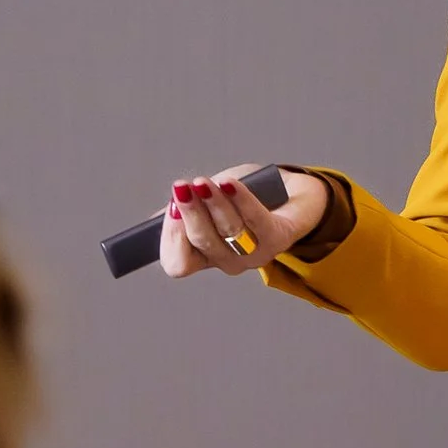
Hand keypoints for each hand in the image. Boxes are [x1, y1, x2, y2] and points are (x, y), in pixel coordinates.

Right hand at [159, 162, 328, 278]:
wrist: (288, 197)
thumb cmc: (243, 201)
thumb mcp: (208, 203)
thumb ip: (186, 209)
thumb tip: (159, 216)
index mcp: (205, 258)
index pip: (178, 264)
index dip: (171, 239)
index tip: (170, 209)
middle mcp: (228, 262)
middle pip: (203, 242)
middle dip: (191, 212)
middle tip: (181, 187)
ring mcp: (255, 254)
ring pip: (228, 230)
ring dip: (213, 203)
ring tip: (203, 182)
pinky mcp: (278, 238)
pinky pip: (256, 218)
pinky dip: (240, 199)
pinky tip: (229, 183)